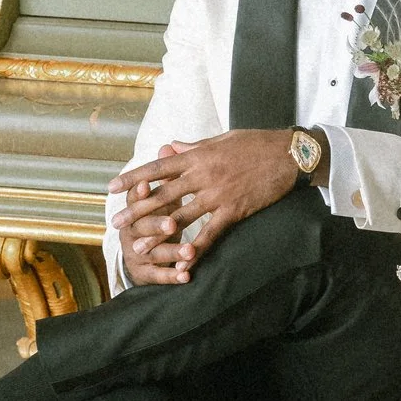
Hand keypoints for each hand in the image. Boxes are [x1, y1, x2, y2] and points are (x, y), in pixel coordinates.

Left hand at [110, 132, 303, 280]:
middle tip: (116, 223)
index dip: (133, 178)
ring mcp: (217, 194)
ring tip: (138, 249)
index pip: (157, 168)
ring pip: (181, 217)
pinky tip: (183, 260)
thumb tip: (169, 146)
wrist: (288, 154)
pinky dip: (197, 247)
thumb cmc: (255, 143)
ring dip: (158, 235)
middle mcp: (202, 175)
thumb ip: (192, 147)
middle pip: (162, 195)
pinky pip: (211, 232)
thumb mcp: (220, 140)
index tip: (112, 187)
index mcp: (197, 156)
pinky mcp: (234, 210)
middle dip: (136, 210)